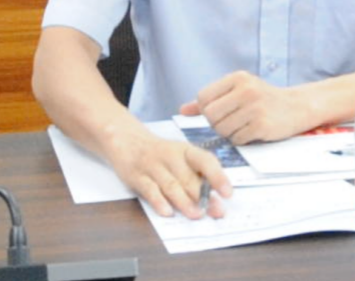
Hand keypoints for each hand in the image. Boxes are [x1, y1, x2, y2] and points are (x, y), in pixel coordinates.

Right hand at [104, 121, 230, 218]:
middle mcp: (170, 156)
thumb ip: (196, 174)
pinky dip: (159, 201)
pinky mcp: (137, 176)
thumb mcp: (180, 157)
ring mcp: (152, 166)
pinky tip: (167, 212)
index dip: (218, 176)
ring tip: (196, 215)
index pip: (205, 161)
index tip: (228, 193)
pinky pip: (149, 189)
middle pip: (189, 177)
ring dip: (184, 201)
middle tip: (216, 211)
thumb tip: (216, 197)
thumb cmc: (161, 154)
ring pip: (171, 184)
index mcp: (185, 150)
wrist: (126, 139)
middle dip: (204, 196)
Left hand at [179, 71, 311, 144]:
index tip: (220, 111)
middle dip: (217, 123)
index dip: (207, 109)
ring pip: (222, 130)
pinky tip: (252, 131)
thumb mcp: (238, 91)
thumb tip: (183, 110)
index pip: (204, 97)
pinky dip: (241, 139)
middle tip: (232, 121)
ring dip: (229, 133)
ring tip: (243, 125)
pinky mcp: (262, 125)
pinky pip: (237, 139)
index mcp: (238, 78)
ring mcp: (255, 108)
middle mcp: (246, 90)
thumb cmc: (264, 99)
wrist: (297, 106)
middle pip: (211, 115)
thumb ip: (211, 99)